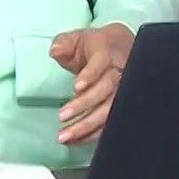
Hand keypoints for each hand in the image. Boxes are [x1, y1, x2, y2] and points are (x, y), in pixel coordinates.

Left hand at [49, 23, 133, 144]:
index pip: (101, 62)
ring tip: (65, 136)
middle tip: (62, 116)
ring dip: (88, 126)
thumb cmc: (92, 46)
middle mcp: (119, 71)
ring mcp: (121, 90)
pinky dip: (92, 133)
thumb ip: (64, 43)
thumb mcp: (76, 39)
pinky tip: (75, 140)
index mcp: (106, 52)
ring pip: (110, 110)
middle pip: (107, 89)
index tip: (76, 87)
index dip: (90, 75)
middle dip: (85, 105)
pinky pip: (109, 123)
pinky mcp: (119, 106)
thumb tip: (56, 50)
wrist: (117, 49)